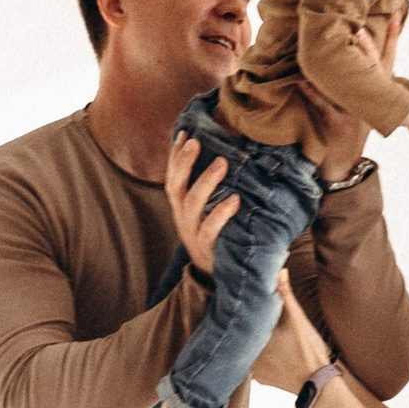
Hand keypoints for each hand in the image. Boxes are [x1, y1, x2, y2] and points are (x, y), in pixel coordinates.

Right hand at [166, 128, 239, 278]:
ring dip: (206, 181)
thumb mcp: (206, 209)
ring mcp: (192, 231)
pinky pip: (211, 228)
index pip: (173, 175)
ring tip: (222, 162)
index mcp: (180, 204)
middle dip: (183, 162)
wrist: (214, 275)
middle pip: (176, 185)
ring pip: (192, 203)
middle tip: (196, 141)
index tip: (184, 132)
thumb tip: (223, 152)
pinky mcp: (207, 247)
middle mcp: (182, 215)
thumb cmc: (214, 233)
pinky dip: (222, 213)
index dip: (175, 154)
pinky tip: (235, 199)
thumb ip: (209, 186)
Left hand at [252, 286, 327, 392]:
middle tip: (254, 319)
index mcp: (254, 335)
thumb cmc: (308, 348)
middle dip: (249, 327)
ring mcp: (254, 369)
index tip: (242, 303)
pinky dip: (262, 359)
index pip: (243, 319)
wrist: (317, 382)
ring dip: (253, 344)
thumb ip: (285, 293)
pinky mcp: (261, 379)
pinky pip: (256, 365)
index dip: (244, 310)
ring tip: (262, 335)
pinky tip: (272, 354)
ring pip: (249, 350)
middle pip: (245, 335)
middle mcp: (249, 353)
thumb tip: (280, 270)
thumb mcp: (298, 318)